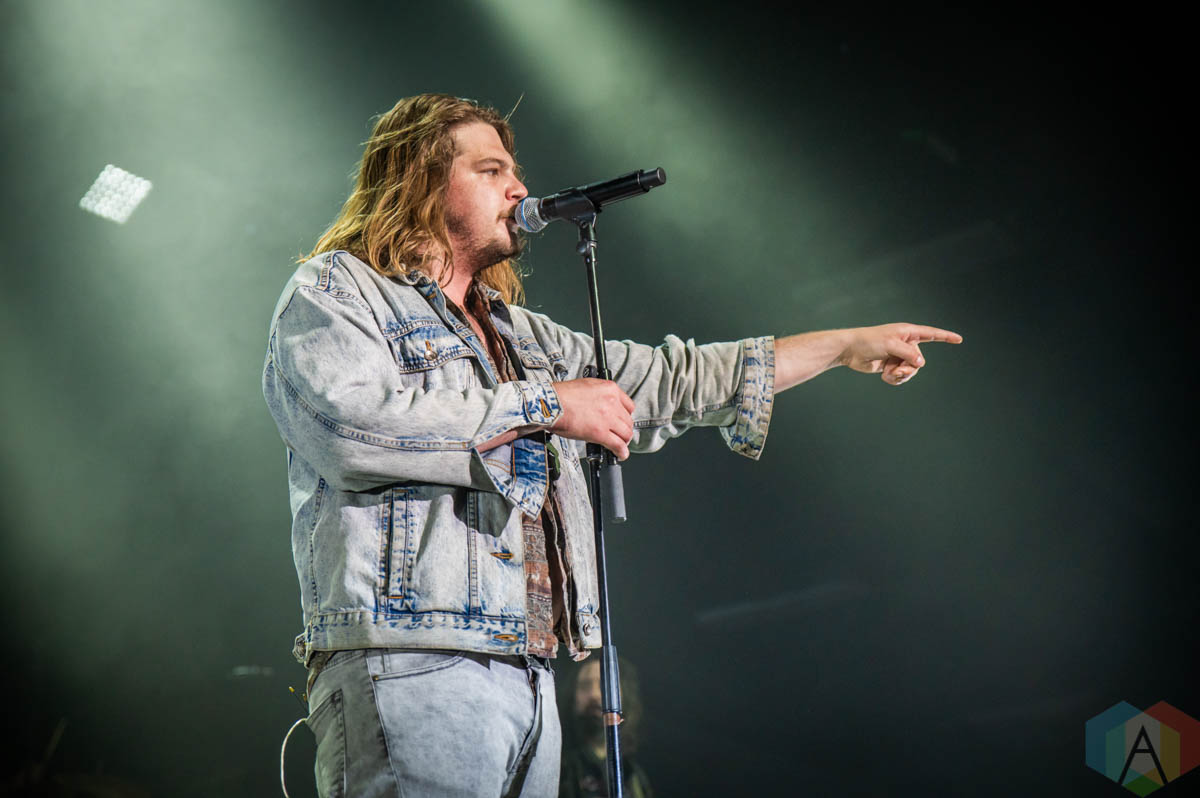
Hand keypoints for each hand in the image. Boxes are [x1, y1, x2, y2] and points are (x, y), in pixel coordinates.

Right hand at [549, 378, 634, 459]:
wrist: (551, 403)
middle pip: (628, 420)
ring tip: (621, 446)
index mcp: (609, 389)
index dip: (626, 416)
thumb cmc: (561, 396)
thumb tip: (602, 406)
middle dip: (625, 429)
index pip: (629, 405)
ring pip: (626, 433)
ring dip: (624, 441)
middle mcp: (612, 402)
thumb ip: (600, 395)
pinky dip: (622, 452)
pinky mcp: (600, 433)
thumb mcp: (587, 386)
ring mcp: (607, 418)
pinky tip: (621, 454)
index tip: (623, 421)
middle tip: (621, 435)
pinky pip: (618, 445)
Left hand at [839, 323, 962, 385]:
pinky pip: (901, 377)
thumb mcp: (890, 345)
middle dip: (908, 368)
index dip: (945, 337)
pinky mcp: (891, 365)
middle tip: (895, 369)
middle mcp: (906, 343)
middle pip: (918, 362)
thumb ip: (908, 353)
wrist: (850, 350)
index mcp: (908, 333)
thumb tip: (921, 363)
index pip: (931, 334)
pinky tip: (884, 376)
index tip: (959, 339)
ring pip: (911, 371)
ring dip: (900, 375)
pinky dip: (894, 379)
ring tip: (888, 373)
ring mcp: (899, 355)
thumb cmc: (869, 341)